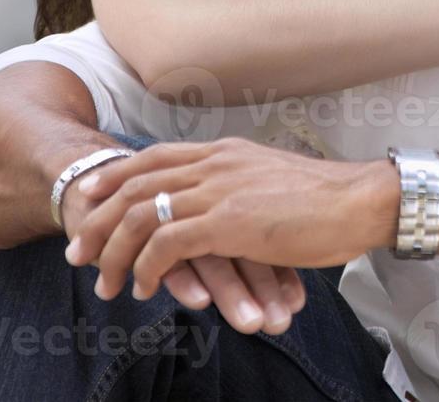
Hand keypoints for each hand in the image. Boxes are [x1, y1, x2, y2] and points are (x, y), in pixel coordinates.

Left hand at [64, 138, 392, 306]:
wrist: (360, 200)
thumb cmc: (325, 199)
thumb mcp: (268, 180)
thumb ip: (236, 186)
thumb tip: (218, 209)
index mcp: (223, 151)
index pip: (152, 157)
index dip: (114, 177)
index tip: (88, 197)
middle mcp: (214, 163)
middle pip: (135, 184)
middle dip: (98, 218)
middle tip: (78, 251)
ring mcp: (220, 189)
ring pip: (143, 214)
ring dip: (115, 251)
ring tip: (105, 281)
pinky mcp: (230, 222)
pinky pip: (169, 242)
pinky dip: (149, 267)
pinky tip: (146, 287)